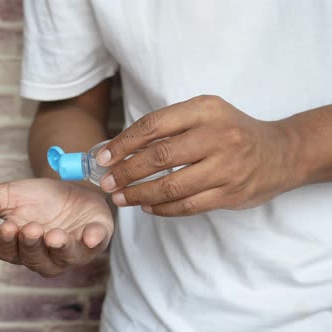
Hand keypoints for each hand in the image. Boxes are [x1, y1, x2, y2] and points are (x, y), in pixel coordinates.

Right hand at [0, 178, 113, 276]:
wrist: (68, 184)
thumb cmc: (36, 198)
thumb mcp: (8, 195)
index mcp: (20, 247)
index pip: (8, 253)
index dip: (7, 242)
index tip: (8, 226)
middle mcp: (45, 255)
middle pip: (34, 259)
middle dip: (32, 245)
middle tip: (31, 227)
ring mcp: (71, 250)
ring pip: (63, 258)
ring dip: (59, 248)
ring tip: (54, 235)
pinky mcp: (95, 239)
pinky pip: (95, 246)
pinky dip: (92, 241)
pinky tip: (89, 234)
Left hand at [96, 95, 297, 216]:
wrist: (281, 152)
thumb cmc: (231, 131)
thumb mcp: (204, 114)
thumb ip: (168, 126)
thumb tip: (119, 148)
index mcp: (205, 110)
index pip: (153, 125)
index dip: (123, 143)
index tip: (103, 157)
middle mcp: (217, 136)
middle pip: (159, 157)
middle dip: (126, 172)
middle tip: (107, 182)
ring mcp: (226, 167)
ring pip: (171, 186)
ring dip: (139, 194)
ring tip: (121, 198)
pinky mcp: (231, 194)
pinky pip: (187, 205)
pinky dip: (162, 209)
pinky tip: (147, 207)